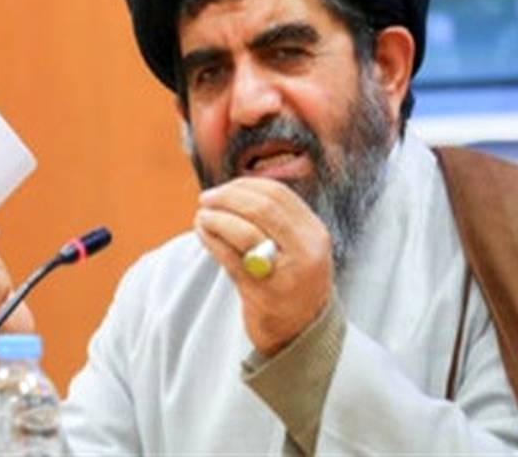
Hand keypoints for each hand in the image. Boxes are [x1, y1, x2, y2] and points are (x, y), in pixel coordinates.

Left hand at [194, 177, 331, 355]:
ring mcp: (287, 274)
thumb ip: (276, 219)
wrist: (299, 332)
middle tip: (206, 199)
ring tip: (202, 216)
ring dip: (216, 218)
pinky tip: (202, 233)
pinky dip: (212, 240)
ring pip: (245, 232)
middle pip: (262, 209)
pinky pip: (230, 258)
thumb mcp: (298, 246)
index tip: (223, 187)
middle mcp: (306, 252)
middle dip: (228, 198)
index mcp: (315, 233)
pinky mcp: (263, 294)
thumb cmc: (291, 281)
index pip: (278, 195)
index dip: (245, 186)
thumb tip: (233, 189)